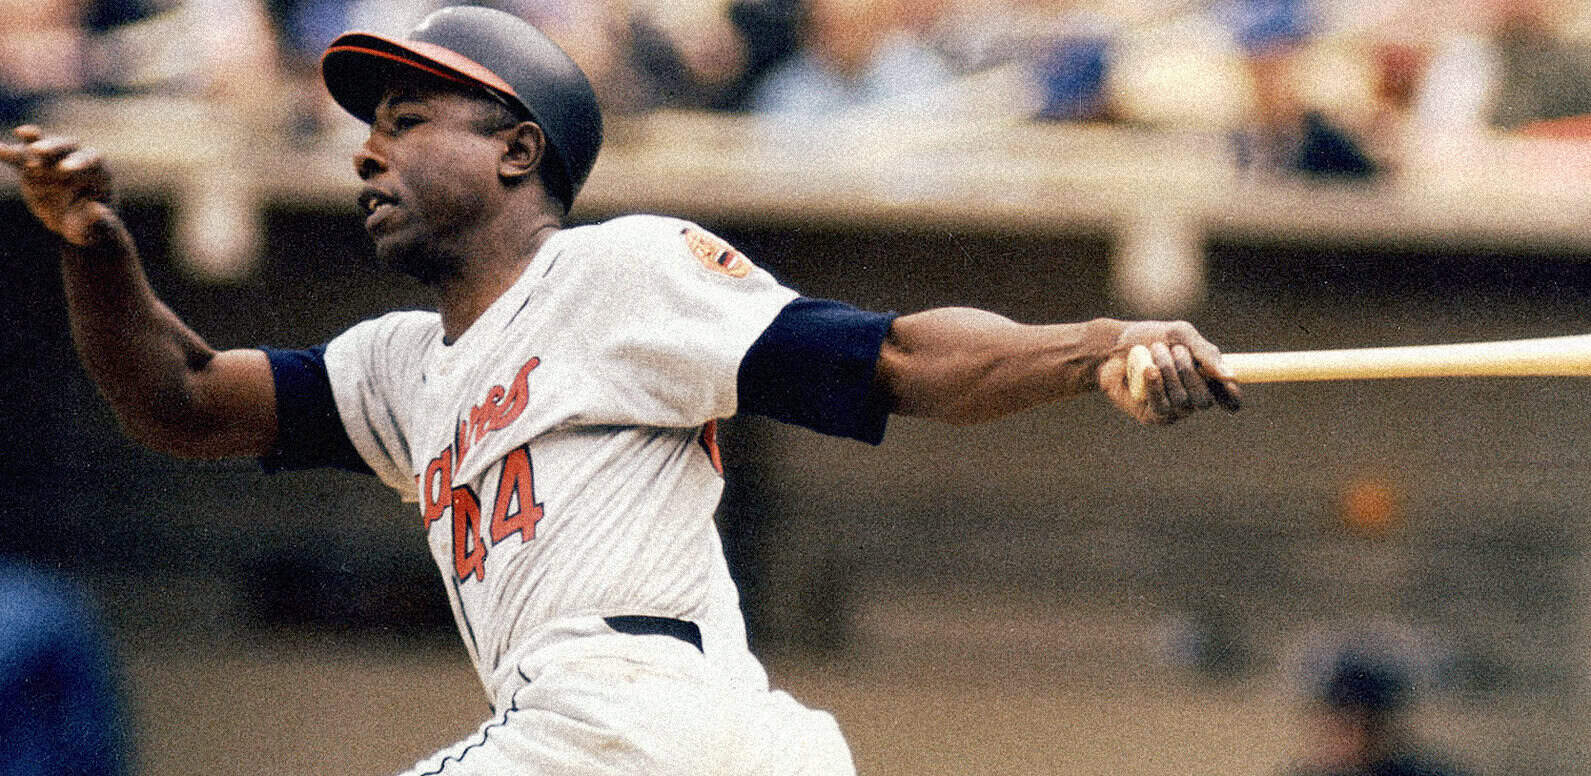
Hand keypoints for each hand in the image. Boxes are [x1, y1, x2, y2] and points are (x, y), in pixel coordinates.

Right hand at [0, 125, 116, 245]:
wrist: (76, 227)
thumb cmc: (93, 228)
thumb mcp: (97, 230)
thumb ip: (100, 222)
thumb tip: (97, 211)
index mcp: (99, 171)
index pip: (91, 161)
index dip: (80, 163)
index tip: (66, 170)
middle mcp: (77, 160)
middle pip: (66, 147)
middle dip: (53, 148)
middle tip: (38, 151)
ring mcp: (53, 162)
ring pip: (41, 148)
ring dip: (30, 143)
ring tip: (20, 135)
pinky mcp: (32, 168)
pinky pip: (20, 159)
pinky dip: (9, 154)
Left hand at [1097, 320, 1241, 423]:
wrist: (1112, 347)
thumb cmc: (1148, 339)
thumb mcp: (1180, 335)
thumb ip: (1206, 353)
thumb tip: (1230, 375)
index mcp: (1206, 380)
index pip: (1229, 398)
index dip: (1232, 396)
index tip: (1228, 385)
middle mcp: (1192, 399)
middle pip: (1204, 399)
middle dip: (1189, 371)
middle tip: (1174, 350)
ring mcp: (1173, 410)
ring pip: (1182, 400)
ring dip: (1167, 371)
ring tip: (1153, 353)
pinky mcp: (1153, 416)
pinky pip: (1162, 406)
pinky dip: (1156, 384)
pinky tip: (1148, 369)